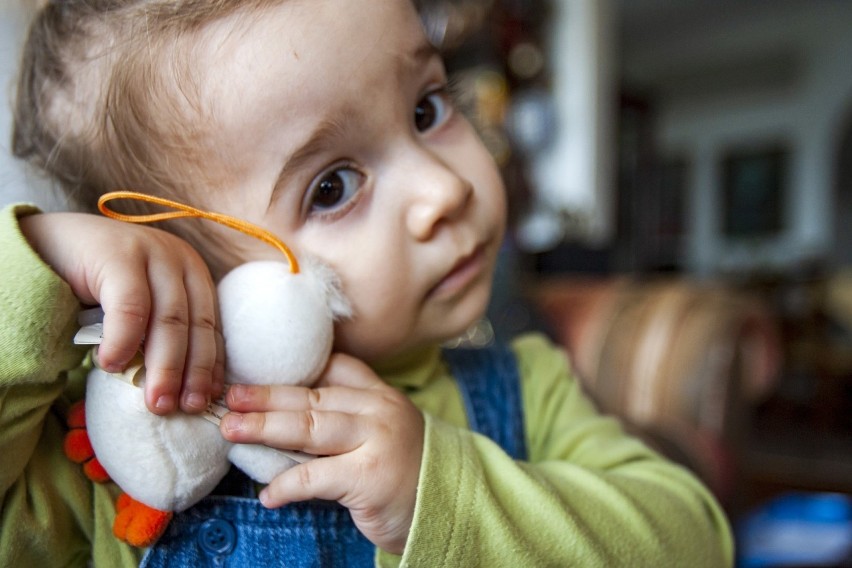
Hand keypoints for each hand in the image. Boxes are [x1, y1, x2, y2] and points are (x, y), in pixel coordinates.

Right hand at [20, 212, 223, 414]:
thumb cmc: (99, 283)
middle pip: (195, 324)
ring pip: (168, 319)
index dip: (212, 364)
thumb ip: (161, 332)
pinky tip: (112, 365)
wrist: (51, 242)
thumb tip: (180, 386)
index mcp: (192, 273)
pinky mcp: (119, 256)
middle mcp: (179, 260)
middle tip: (186, 408)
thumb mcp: (142, 305)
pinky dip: (124, 341)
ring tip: (156, 401)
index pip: (210, 324)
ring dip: (164, 366)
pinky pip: (130, 307)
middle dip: (193, 371)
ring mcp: (152, 253)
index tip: (210, 397)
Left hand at [220, 353, 424, 553]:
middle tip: (228, 396)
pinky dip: (287, 485)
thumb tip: (283, 412)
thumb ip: (344, 416)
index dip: (291, 367)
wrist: (447, 510)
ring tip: (231, 429)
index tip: (252, 367)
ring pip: (310, 428)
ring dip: (265, 428)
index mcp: (379, 395)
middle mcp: (379, 410)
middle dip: (265, 396)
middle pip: (312, 397)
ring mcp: (377, 441)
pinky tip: (267, 495)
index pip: (333, 368)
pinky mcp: (371, 477)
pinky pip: (317, 477)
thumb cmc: (404, 473)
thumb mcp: (380, 433)